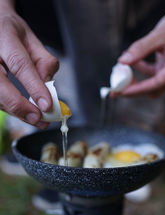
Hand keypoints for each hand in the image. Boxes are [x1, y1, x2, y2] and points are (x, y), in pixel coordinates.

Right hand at [0, 3, 58, 128]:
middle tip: (39, 118)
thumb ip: (42, 60)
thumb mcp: (30, 37)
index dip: (34, 87)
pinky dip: (12, 109)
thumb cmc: (9, 32)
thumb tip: (49, 85)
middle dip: (20, 106)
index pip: (19, 64)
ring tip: (38, 120)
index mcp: (4, 37)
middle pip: (0, 86)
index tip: (47, 105)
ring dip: (18, 112)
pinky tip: (26, 113)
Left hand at [114, 0, 164, 97]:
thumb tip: (122, 62)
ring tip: (119, 76)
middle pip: (154, 90)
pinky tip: (130, 64)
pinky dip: (140, 72)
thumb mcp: (160, 33)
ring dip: (135, 83)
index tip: (122, 91)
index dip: (139, 89)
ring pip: (151, 86)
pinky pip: (152, 76)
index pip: (158, 83)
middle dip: (134, 91)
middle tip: (114, 90)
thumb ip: (141, 48)